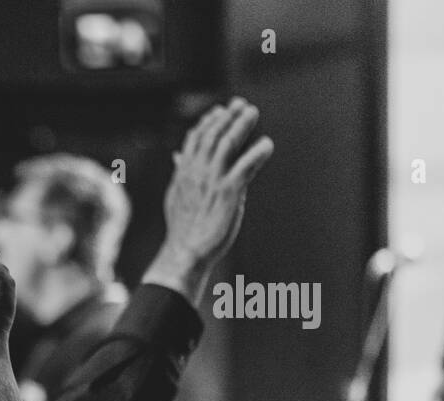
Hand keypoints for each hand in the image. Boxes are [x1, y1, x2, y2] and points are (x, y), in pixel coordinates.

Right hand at [142, 98, 272, 305]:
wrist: (185, 251)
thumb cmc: (183, 228)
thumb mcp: (176, 195)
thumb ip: (181, 173)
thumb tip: (177, 156)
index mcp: (185, 173)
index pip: (195, 139)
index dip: (208, 122)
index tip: (220, 111)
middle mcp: (197, 173)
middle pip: (213, 135)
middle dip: (227, 117)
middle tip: (242, 105)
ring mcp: (212, 181)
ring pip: (227, 144)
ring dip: (241, 125)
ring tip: (252, 113)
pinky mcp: (228, 192)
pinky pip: (246, 166)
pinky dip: (257, 153)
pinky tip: (267, 145)